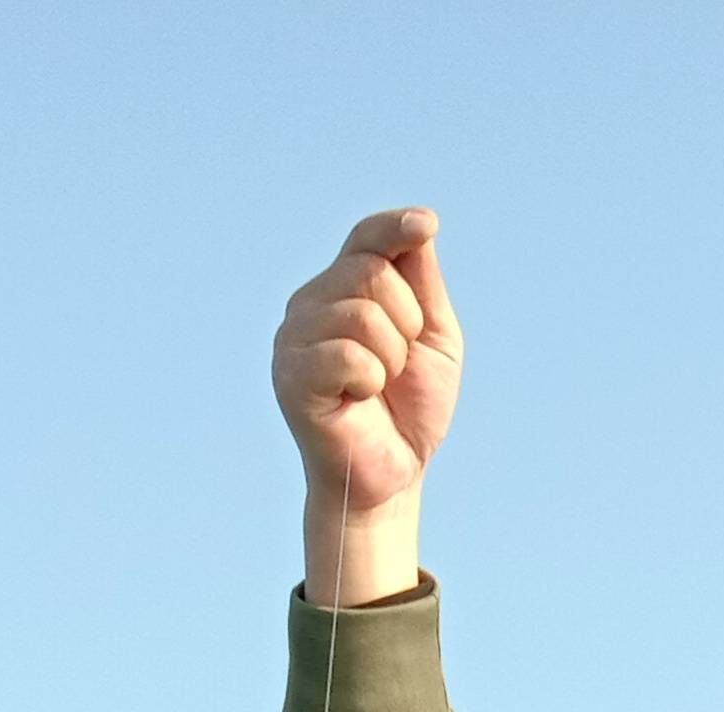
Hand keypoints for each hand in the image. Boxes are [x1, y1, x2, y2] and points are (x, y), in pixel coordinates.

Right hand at [274, 208, 461, 607]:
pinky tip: (358, 400)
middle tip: (397, 365)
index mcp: (342, 290)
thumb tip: (417, 226)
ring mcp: (294, 339)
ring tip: (378, 385)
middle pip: (372, 271)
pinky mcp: (291, 377)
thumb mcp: (432, 338)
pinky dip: (370, 380)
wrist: (392, 474)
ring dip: (391, 357)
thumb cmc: (410, 409)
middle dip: (408, 322)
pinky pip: (346, 354)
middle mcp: (310, 305)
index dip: (394, 227)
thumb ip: (422, 284)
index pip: (366, 239)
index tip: (426, 224)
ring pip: (362, 313)